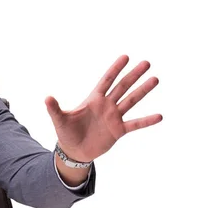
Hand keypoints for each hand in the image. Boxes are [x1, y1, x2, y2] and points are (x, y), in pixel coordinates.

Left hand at [45, 55, 161, 161]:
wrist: (74, 151)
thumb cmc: (66, 133)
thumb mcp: (60, 120)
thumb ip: (55, 109)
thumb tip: (46, 98)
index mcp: (93, 100)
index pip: (106, 80)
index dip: (115, 69)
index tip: (126, 56)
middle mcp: (106, 105)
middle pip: (122, 87)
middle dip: (133, 75)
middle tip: (146, 62)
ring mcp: (113, 117)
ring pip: (131, 101)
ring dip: (143, 90)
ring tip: (155, 79)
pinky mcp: (118, 131)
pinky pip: (135, 124)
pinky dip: (146, 121)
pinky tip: (159, 116)